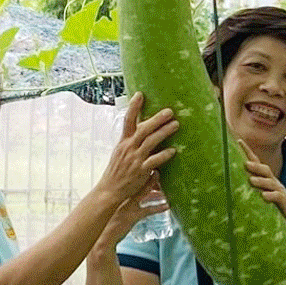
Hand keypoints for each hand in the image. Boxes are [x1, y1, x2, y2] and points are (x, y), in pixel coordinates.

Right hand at [97, 97, 179, 212]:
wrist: (109, 190)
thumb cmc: (117, 172)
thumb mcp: (120, 153)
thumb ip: (131, 143)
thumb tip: (142, 132)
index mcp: (123, 142)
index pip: (127, 121)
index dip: (133, 107)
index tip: (140, 94)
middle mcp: (128, 148)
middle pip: (143, 129)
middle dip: (157, 119)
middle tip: (170, 111)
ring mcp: (134, 159)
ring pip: (151, 142)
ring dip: (164, 132)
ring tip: (176, 125)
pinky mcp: (140, 171)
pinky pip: (154, 161)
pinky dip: (164, 155)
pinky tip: (174, 151)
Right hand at [99, 178, 169, 251]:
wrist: (103, 237)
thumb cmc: (107, 222)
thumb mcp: (111, 207)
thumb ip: (119, 199)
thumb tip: (127, 193)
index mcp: (116, 192)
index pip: (130, 177)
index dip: (140, 172)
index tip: (147, 169)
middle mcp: (121, 196)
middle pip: (138, 181)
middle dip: (149, 177)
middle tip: (158, 174)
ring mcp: (127, 205)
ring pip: (145, 192)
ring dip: (156, 190)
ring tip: (164, 187)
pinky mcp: (133, 216)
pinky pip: (149, 210)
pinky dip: (159, 207)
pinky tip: (166, 206)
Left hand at [240, 141, 285, 234]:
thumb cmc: (274, 204)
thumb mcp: (260, 192)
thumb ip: (251, 184)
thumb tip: (233, 177)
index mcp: (266, 178)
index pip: (257, 163)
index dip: (248, 151)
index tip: (239, 141)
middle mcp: (273, 182)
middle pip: (265, 170)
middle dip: (255, 166)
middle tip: (245, 164)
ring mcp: (280, 191)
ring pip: (271, 183)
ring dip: (261, 181)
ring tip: (251, 180)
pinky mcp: (285, 202)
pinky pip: (278, 197)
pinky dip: (271, 196)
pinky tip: (264, 196)